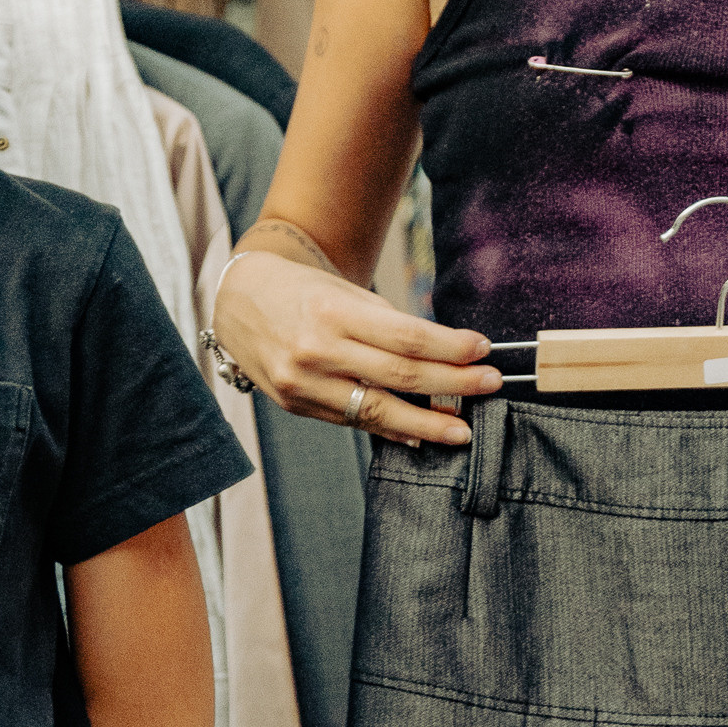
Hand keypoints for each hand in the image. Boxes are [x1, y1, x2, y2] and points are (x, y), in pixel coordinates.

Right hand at [213, 236, 499, 450]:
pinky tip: (418, 435)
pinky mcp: (297, 405)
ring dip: (427, 424)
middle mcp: (317, 350)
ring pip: (379, 411)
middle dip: (452, 384)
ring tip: (462, 430)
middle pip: (400, 375)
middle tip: (490, 386)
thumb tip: (439, 356)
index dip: (449, 348)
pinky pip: (354, 422)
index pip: (405, 337)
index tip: (482, 350)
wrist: (237, 301)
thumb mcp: (343, 290)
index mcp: (333, 312)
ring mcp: (305, 383)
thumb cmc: (301, 290)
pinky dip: (390, 430)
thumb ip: (385, 323)